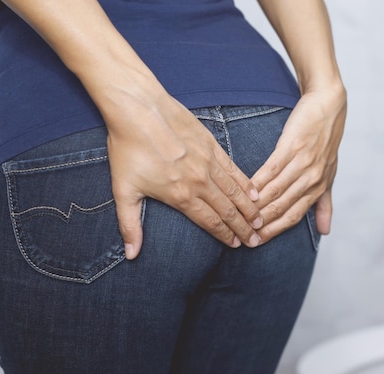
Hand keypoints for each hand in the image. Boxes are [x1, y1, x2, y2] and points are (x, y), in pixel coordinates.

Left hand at [106, 91, 262, 259]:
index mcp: (181, 196)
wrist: (138, 109)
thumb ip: (130, 225)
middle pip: (227, 210)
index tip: (236, 245)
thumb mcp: (123, 190)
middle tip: (255, 240)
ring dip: (249, 208)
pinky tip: (255, 192)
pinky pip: (234, 169)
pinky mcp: (212, 145)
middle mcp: (200, 182)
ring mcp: (208, 163)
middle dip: (243, 228)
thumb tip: (131, 255)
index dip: (224, 235)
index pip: (210, 222)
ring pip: (235, 191)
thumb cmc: (128, 148)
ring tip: (260, 221)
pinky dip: (246, 183)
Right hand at [251, 84, 346, 242]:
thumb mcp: (329, 175)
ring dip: (256, 205)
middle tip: (242, 234)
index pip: (293, 217)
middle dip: (261, 224)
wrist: (328, 105)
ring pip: (276, 191)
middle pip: (282, 208)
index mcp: (318, 188)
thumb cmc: (326, 140)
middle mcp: (312, 178)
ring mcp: (303, 162)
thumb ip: (324, 204)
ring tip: (238, 215)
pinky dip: (257, 181)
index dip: (274, 232)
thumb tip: (325, 232)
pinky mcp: (292, 146)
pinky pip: (272, 169)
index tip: (256, 242)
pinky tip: (244, 190)